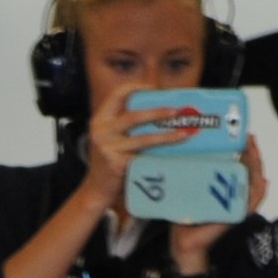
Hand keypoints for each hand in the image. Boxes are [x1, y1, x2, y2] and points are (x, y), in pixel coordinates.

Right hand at [78, 83, 207, 217]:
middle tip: (175, 111)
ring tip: (182, 134)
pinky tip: (172, 155)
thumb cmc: (109, 161)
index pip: (117, 95)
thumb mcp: (111, 137)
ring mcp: (107, 148)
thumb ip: (125, 124)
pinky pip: (143, 157)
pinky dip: (159, 156)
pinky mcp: (116, 165)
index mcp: (100, 120)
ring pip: (143, 138)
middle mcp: (101, 131)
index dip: (136, 88)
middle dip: (157, 112)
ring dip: (165, 135)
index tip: (154, 88)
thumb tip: (158, 111)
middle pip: (134, 116)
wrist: (96, 190)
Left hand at [167, 139, 264, 271]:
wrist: (184, 243)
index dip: (245, 151)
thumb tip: (186, 151)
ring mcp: (238, 206)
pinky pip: (254, 202)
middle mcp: (235, 196)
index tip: (242, 136)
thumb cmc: (185, 218)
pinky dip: (260, 191)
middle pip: (251, 171)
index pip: (240, 166)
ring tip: (253, 151)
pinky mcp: (238, 216)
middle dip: (252, 153)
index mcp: (226, 189)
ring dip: (257, 166)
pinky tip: (262, 179)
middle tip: (248, 137)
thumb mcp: (189, 190)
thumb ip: (193, 175)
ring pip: (256, 183)